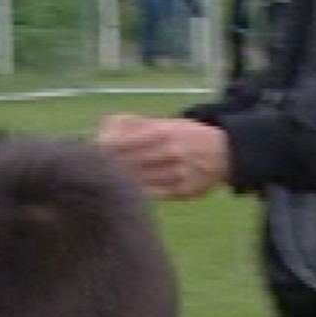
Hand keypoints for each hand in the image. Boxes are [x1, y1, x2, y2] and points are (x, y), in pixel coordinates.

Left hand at [96, 114, 230, 199]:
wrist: (225, 152)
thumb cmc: (187, 135)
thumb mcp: (166, 122)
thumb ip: (135, 125)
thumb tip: (103, 131)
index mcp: (162, 132)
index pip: (122, 143)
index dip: (103, 150)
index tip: (91, 153)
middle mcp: (169, 152)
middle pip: (127, 163)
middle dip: (108, 167)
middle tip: (92, 170)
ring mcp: (177, 173)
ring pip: (138, 181)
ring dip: (121, 182)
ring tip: (107, 182)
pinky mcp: (182, 191)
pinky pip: (153, 195)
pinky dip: (138, 193)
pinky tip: (128, 191)